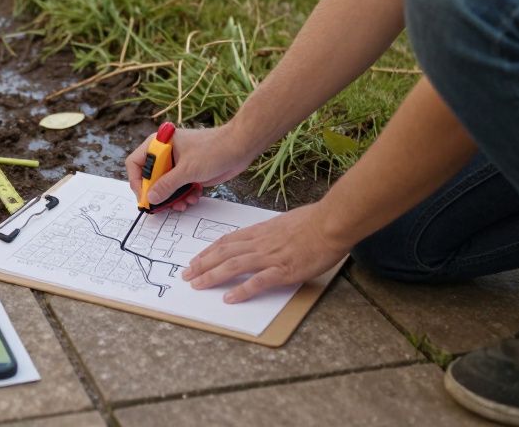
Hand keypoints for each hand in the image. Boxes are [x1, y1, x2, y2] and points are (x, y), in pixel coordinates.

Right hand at [125, 124, 256, 210]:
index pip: (136, 163)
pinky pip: (179, 188)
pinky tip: (193, 198)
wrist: (240, 147)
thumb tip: (151, 198)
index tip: (145, 198)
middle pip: (150, 178)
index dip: (137, 182)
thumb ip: (167, 185)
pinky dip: (184, 195)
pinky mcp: (190, 172)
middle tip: (163, 207)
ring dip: (173, 198)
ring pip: (166, 186)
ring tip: (182, 205)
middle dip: (158, 194)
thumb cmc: (214, 150)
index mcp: (159, 144)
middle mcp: (166, 153)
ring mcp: (178, 163)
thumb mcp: (187, 170)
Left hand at [182, 203, 347, 303]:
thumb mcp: (285, 222)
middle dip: (202, 265)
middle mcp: (260, 243)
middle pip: (224, 254)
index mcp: (260, 231)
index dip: (209, 251)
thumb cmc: (315, 221)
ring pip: (234, 266)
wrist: (331, 222)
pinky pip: (258, 282)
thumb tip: (266, 236)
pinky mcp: (284, 270)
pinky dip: (242, 290)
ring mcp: (271, 256)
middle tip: (187, 275)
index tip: (196, 260)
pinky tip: (229, 298)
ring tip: (198, 285)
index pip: (227, 241)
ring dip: (213, 276)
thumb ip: (271, 231)